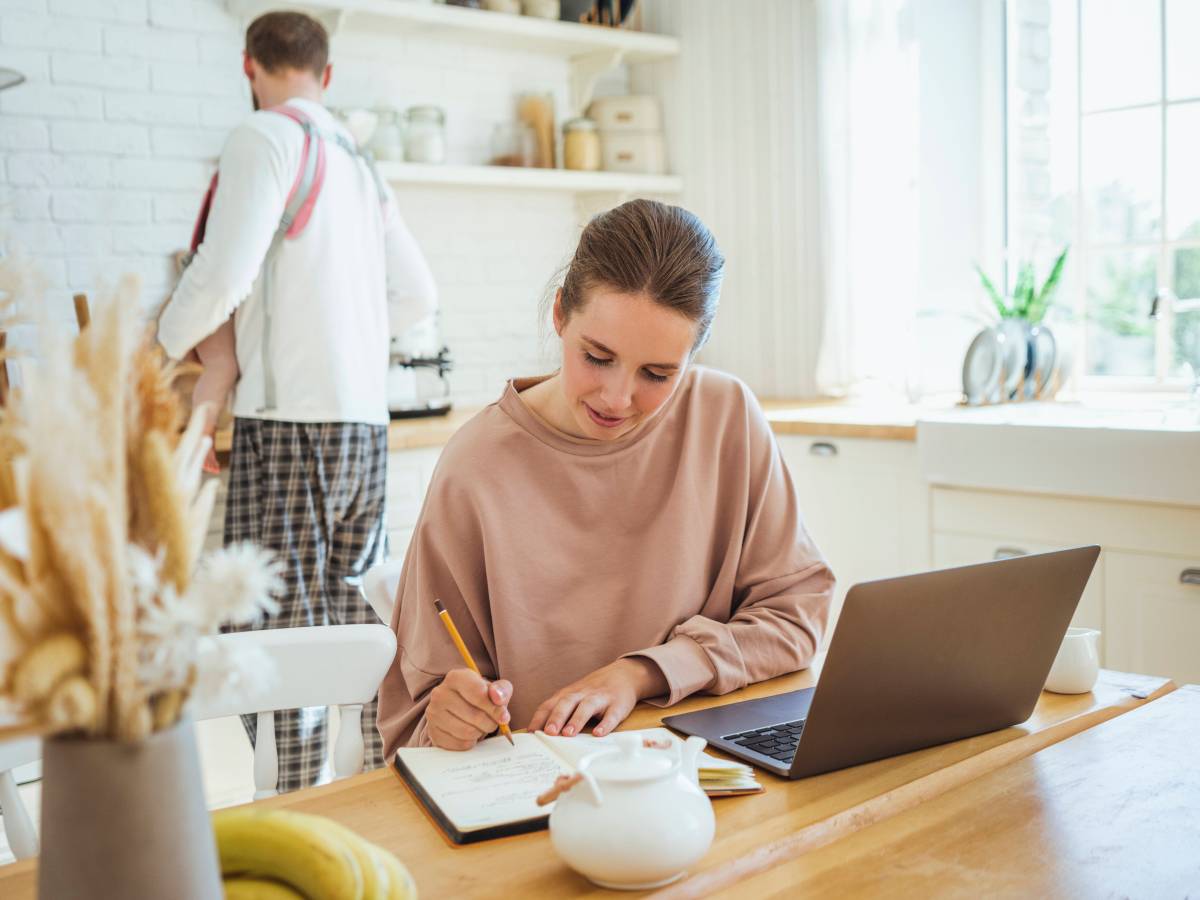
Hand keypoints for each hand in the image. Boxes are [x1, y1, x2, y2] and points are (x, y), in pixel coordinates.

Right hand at [426, 668, 512, 750]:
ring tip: (480, 726)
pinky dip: (470, 742)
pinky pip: (459, 744)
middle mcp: (440, 693)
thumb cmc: (479, 697)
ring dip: (480, 733)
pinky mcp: (433, 732)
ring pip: (467, 732)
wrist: (459, 708)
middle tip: (492, 722)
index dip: (494, 708)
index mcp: (456, 677)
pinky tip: (469, 734)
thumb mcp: (495, 689)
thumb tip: (498, 699)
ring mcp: (433, 713)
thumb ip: (501, 690)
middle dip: (490, 723)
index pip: (478, 694)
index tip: (504, 716)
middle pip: (475, 716)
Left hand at [527, 658, 667, 738]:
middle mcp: (582, 694)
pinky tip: (599, 734)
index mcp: (569, 694)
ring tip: (569, 734)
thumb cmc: (593, 692)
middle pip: (566, 703)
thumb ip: (559, 711)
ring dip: (577, 719)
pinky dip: (605, 724)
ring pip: (587, 707)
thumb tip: (539, 734)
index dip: (540, 718)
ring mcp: (600, 698)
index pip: (550, 705)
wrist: (624, 675)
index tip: (531, 733)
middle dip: (557, 717)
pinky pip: (611, 715)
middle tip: (549, 733)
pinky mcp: (617, 705)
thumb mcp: (574, 697)